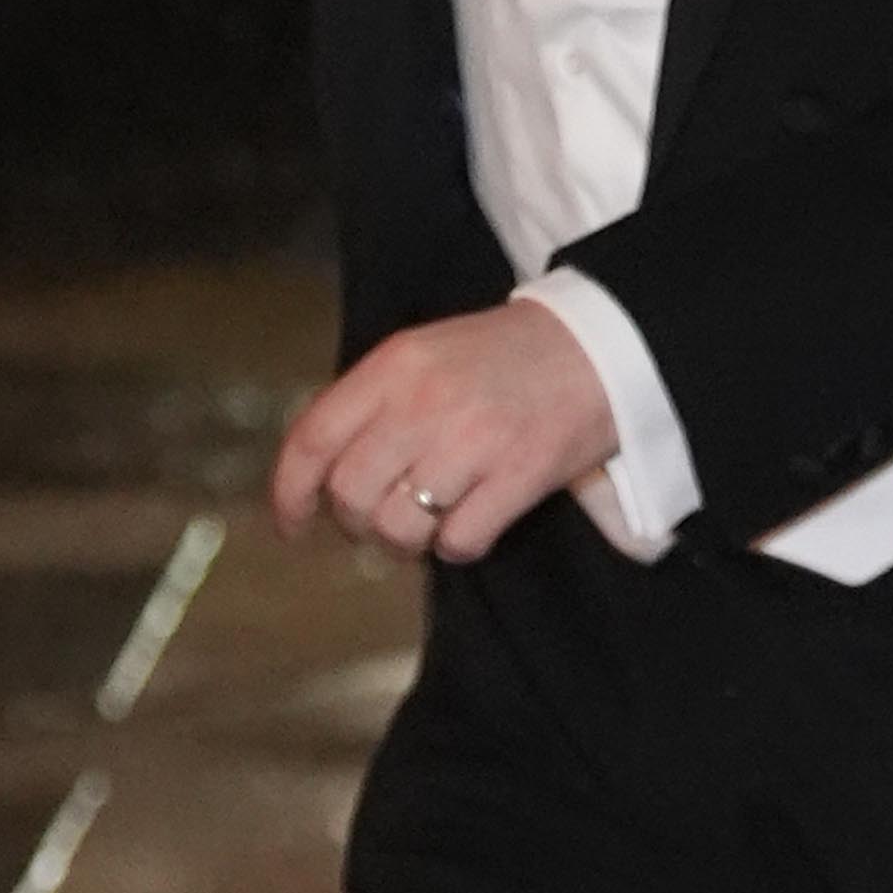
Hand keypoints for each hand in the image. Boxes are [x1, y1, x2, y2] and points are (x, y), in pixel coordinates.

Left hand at [271, 301, 616, 564]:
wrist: (602, 345)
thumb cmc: (506, 356)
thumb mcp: (425, 354)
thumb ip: (372, 402)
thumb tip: (323, 473)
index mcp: (394, 366)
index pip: (313, 439)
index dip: (290, 492)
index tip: (292, 522)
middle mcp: (424, 404)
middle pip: (351, 495)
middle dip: (355, 523)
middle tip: (378, 520)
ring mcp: (473, 442)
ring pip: (399, 528)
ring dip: (404, 543)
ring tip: (425, 526)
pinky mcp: (519, 477)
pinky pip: (458, 542)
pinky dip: (456, 547)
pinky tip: (471, 524)